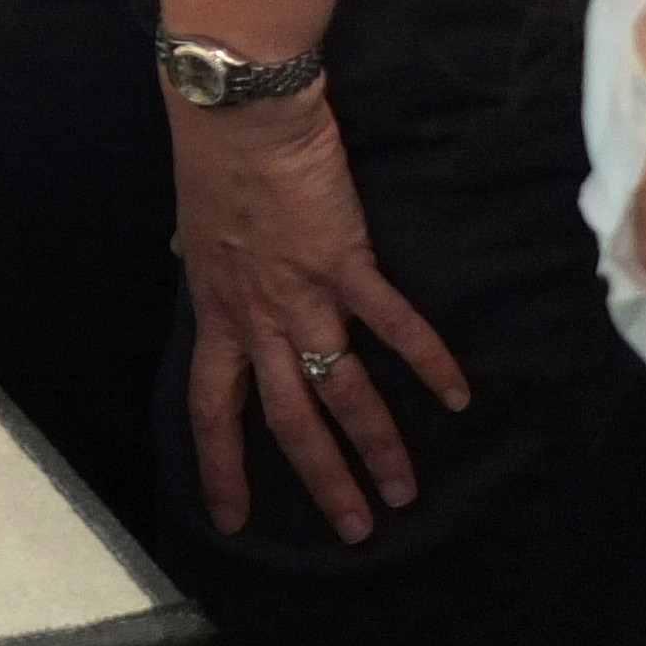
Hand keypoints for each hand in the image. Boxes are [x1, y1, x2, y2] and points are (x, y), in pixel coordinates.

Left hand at [169, 82, 470, 542]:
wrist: (237, 113)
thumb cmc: (212, 160)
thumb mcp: (194, 224)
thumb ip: (202, 258)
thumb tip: (188, 256)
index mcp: (216, 311)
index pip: (211, 407)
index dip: (220, 464)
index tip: (231, 518)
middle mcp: (256, 317)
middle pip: (286, 419)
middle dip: (320, 481)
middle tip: (352, 532)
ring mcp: (301, 295)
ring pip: (341, 390)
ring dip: (376, 445)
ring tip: (404, 493)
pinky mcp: (344, 264)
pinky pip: (391, 324)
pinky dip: (427, 361)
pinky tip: (457, 396)